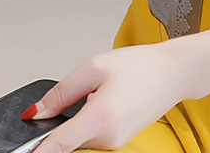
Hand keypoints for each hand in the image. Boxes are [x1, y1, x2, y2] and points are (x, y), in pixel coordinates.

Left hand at [29, 42, 190, 151]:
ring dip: (82, 117)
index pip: (58, 147)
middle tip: (86, 90)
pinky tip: (111, 99)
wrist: (173, 72)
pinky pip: (94, 135)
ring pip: (81, 136)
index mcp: (100, 118)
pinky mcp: (120, 143)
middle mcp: (108, 139)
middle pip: (68, 138)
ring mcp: (115, 144)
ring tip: (105, 91)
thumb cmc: (141, 65)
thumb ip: (61, 92)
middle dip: (67, 117)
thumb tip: (37, 112)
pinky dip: (94, 119)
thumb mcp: (95, 67)